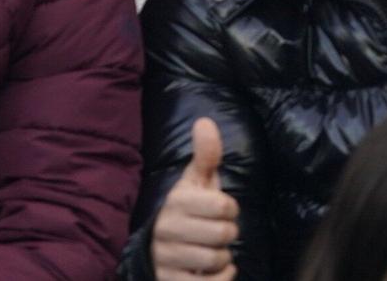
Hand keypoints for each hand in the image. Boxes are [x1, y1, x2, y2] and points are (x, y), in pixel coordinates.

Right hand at [152, 118, 238, 280]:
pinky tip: (214, 272)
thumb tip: (205, 121)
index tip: (222, 209)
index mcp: (176, 201)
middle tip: (217, 233)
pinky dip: (220, 279)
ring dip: (223, 257)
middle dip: (228, 234)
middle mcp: (167, 228)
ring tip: (212, 251)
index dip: (231, 208)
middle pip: (223, 234)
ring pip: (216, 260)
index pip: (224, 206)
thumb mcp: (195, 182)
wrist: (155, 249)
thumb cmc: (186, 211)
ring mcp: (166, 257)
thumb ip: (205, 156)